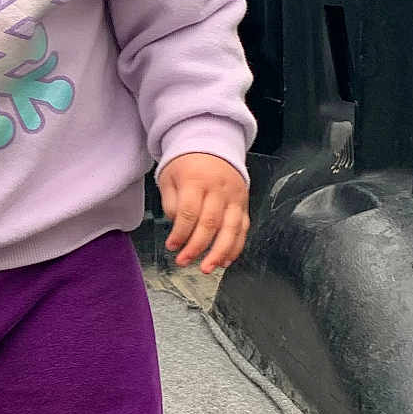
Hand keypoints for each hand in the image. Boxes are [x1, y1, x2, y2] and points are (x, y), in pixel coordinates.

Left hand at [157, 152, 248, 273]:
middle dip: (197, 247)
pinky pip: (243, 229)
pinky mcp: (243, 204)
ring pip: (230, 229)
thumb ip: (171, 203)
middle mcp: (218, 190)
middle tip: (184, 261)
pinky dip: (236, 247)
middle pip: (210, 223)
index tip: (171, 246)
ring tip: (207, 268)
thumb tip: (177, 227)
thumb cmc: (187, 164)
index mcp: (196, 180)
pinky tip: (225, 260)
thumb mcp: (169, 177)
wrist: (212, 145)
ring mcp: (234, 197)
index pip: (189, 212)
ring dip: (219, 252)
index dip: (180, 233)